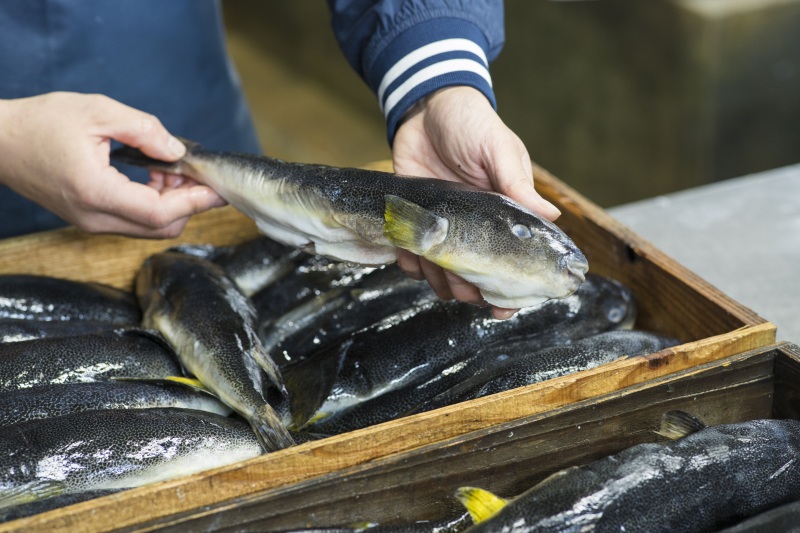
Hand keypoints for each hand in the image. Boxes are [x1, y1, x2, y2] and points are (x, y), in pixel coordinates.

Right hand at [0, 92, 225, 237]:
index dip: (196, 202)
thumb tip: (178, 151)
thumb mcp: (98, 112)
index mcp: (97, 192)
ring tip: (170, 170)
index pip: (161, 213)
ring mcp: (90, 222)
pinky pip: (132, 222)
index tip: (219, 190)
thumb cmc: (41, 122)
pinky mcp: (88, 219)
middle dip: (188, 205)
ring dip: (170, 205)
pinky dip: (152, 205)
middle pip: (161, 229)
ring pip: (148, 229)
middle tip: (196, 174)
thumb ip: (144, 131)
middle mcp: (94, 217)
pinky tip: (153, 178)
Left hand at [392, 86, 560, 318]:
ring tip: (431, 267)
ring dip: (436, 278)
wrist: (426, 106)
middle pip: (473, 276)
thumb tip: (551, 218)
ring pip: (440, 271)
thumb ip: (517, 185)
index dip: (509, 291)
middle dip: (468, 289)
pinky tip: (407, 253)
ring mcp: (442, 225)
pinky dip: (408, 259)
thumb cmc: (472, 124)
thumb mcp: (499, 151)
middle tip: (462, 287)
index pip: (510, 262)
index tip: (502, 308)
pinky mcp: (414, 217)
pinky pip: (410, 251)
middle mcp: (473, 227)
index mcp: (502, 216)